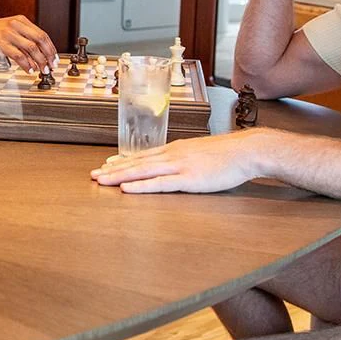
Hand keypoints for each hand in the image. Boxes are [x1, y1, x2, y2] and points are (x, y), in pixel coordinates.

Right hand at [0, 15, 56, 74]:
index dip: (51, 48)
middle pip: (40, 39)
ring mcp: (8, 33)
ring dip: (40, 61)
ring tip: (42, 70)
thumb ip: (23, 40)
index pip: (42, 34)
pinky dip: (26, 65)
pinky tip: (29, 70)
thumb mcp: (9, 32)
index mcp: (20, 20)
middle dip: (49, 55)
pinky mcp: (1, 44)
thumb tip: (38, 56)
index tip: (54, 58)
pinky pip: (19, 56)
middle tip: (52, 66)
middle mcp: (16, 25)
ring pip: (32, 48)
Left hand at [90, 130, 262, 193]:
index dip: (123, 161)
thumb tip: (176, 164)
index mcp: (175, 150)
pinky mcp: (188, 179)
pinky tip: (126, 189)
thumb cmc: (229, 155)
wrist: (247, 151)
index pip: (143, 156)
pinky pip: (159, 183)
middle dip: (113, 170)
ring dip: (119, 176)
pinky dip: (140, 186)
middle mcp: (172, 155)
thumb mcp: (202, 154)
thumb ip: (186, 159)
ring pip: (142, 171)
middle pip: (137, 163)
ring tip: (101, 181)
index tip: (106, 165)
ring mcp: (179, 166)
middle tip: (93, 175)